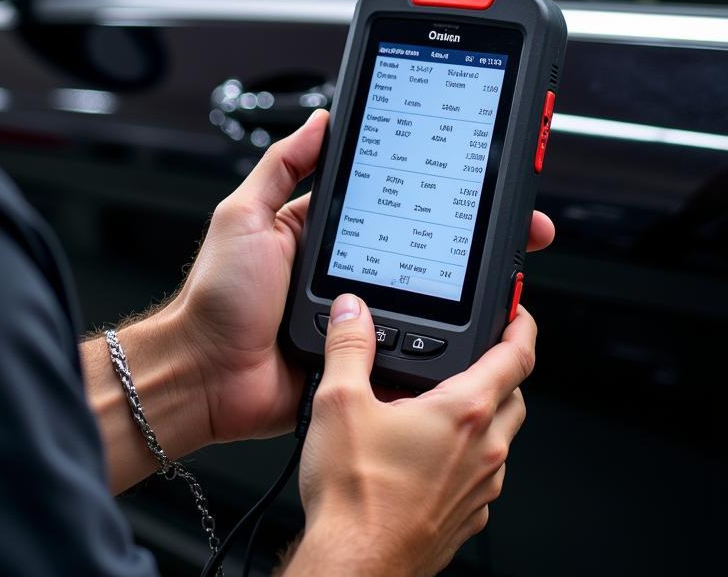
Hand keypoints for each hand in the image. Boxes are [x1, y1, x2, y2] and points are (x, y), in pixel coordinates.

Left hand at [171, 110, 554, 447]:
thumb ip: (281, 167)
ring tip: (507, 272)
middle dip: (469, 237)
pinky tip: (476, 328)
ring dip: (465, 289)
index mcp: (320, 231)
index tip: (470, 178)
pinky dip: (441, 341)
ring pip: (425, 298)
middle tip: (514, 228)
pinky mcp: (362, 358)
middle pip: (420, 247)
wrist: (205, 376)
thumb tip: (320, 121)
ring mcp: (356, 317)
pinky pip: (410, 347)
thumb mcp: (244, 216)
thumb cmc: (216, 297)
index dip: (429, 189)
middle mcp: (344, 271)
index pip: (387, 200)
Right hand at [289, 295, 536, 576]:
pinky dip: (468, 455)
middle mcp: (483, 452)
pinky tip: (428, 454)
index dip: (523, 327)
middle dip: (501, 369)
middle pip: (514, 396)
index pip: (517, 358)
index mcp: (463, 413)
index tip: (521, 312)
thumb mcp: (339, 401)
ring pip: (502, 438)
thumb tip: (352, 310)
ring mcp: (479, 489)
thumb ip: (349, 345)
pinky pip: (483, 475)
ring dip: (484, 414)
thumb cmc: (355, 494)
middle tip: (476, 353)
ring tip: (441, 403)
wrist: (355, 565)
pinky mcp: (467, 519)